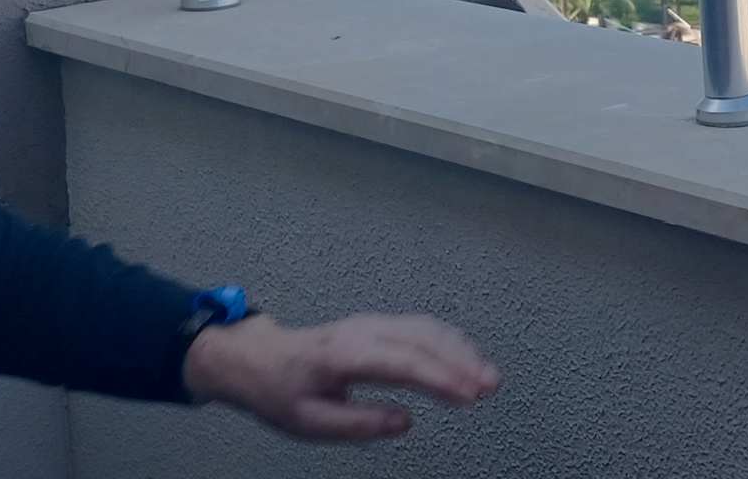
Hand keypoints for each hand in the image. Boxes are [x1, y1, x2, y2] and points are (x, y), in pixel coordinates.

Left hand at [183, 313, 500, 440]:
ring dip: (462, 350)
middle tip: (489, 386)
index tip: (467, 396)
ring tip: (488, 377)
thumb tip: (404, 422)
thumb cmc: (282, 391)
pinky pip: (423, 327)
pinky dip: (452, 342)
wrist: (259, 358)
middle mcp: (363, 331)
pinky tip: (467, 358)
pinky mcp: (380, 325)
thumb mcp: (309, 422)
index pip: (404, 362)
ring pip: (429, 328)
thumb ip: (359, 423)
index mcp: (344, 355)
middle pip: (424, 338)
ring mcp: (374, 323)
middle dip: (462, 361)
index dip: (440, 378)